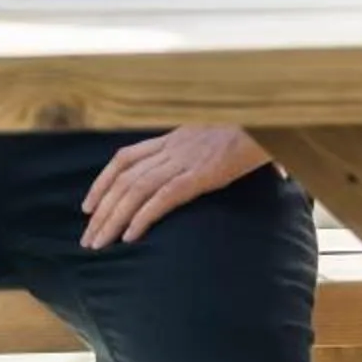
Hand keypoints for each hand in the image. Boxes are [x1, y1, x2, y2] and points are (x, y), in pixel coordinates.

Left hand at [80, 125, 268, 249]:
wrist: (271, 117)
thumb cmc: (256, 129)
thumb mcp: (229, 137)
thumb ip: (230, 156)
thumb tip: (273, 175)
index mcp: (173, 138)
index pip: (124, 159)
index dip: (102, 182)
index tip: (88, 206)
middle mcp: (172, 148)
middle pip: (123, 179)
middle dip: (102, 211)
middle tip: (88, 239)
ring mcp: (185, 160)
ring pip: (136, 190)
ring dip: (114, 219)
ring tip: (99, 243)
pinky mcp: (201, 175)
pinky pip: (164, 197)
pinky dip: (143, 217)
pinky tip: (130, 236)